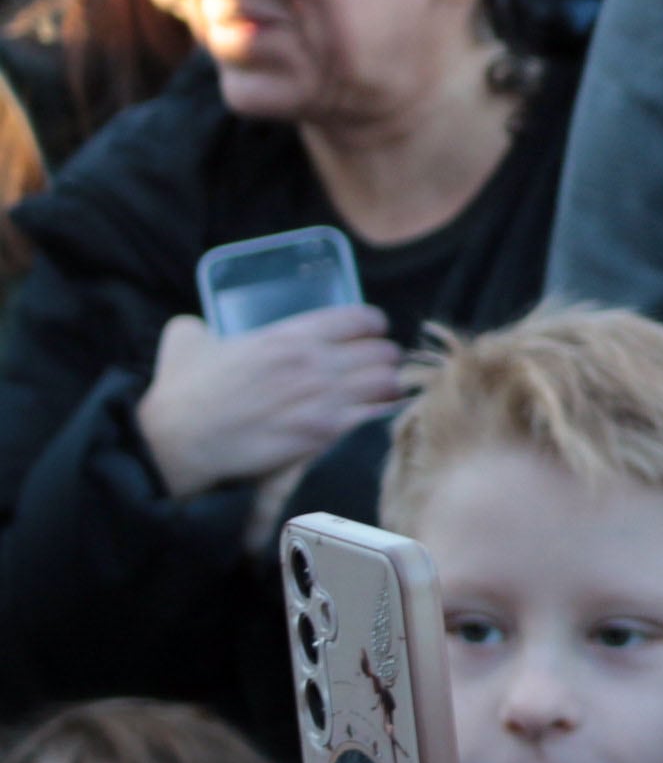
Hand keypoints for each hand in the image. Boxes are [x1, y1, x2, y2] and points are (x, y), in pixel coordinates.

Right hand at [135, 309, 405, 500]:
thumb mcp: (186, 340)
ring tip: (380, 393)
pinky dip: (379, 416)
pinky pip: (373, 418)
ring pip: (386, 384)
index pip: (360, 318)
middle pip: (382, 352)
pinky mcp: (321, 435)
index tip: (372, 333)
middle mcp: (313, 363)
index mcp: (288, 336)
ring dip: (387, 387)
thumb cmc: (180, 392)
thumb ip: (203, 326)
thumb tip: (201, 329)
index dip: (372, 325)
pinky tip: (373, 417)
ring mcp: (320, 400)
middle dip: (383, 359)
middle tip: (376, 368)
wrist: (174, 443)